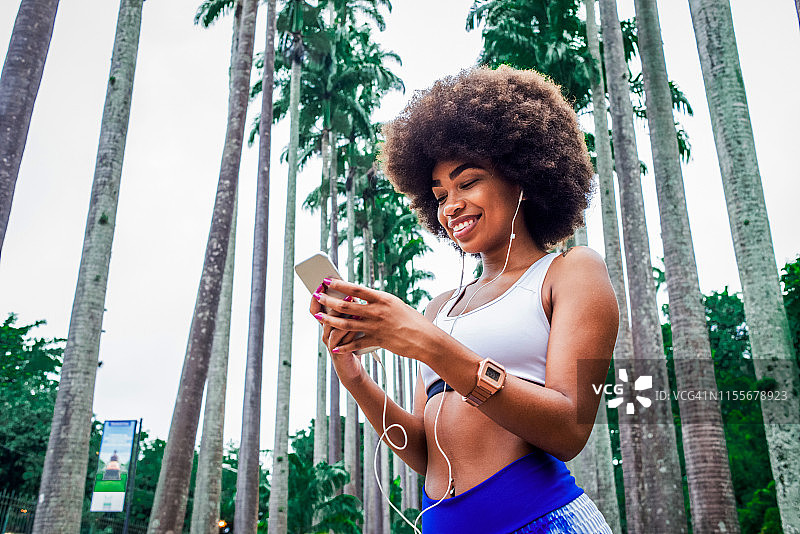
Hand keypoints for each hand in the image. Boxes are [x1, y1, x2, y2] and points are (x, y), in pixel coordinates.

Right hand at [309, 283, 363, 385]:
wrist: (352, 370)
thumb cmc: (352, 344)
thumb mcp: (350, 326)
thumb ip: (350, 312)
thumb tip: (353, 293)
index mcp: (327, 324)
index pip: (316, 307)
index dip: (317, 295)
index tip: (323, 282)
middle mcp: (325, 332)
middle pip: (322, 314)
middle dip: (331, 301)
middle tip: (342, 291)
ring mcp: (330, 343)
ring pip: (331, 326)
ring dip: (342, 315)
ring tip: (353, 305)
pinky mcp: (337, 353)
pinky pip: (340, 340)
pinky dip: (349, 331)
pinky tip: (357, 324)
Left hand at [312, 278, 436, 359]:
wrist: (425, 339)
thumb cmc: (413, 321)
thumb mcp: (396, 305)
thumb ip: (379, 302)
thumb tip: (364, 298)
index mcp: (382, 299)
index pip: (356, 289)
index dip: (340, 284)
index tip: (328, 281)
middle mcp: (377, 311)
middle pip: (347, 305)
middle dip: (329, 300)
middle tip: (317, 296)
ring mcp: (376, 327)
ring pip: (346, 323)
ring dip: (330, 320)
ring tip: (319, 316)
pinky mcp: (376, 341)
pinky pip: (355, 344)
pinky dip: (343, 346)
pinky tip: (334, 347)